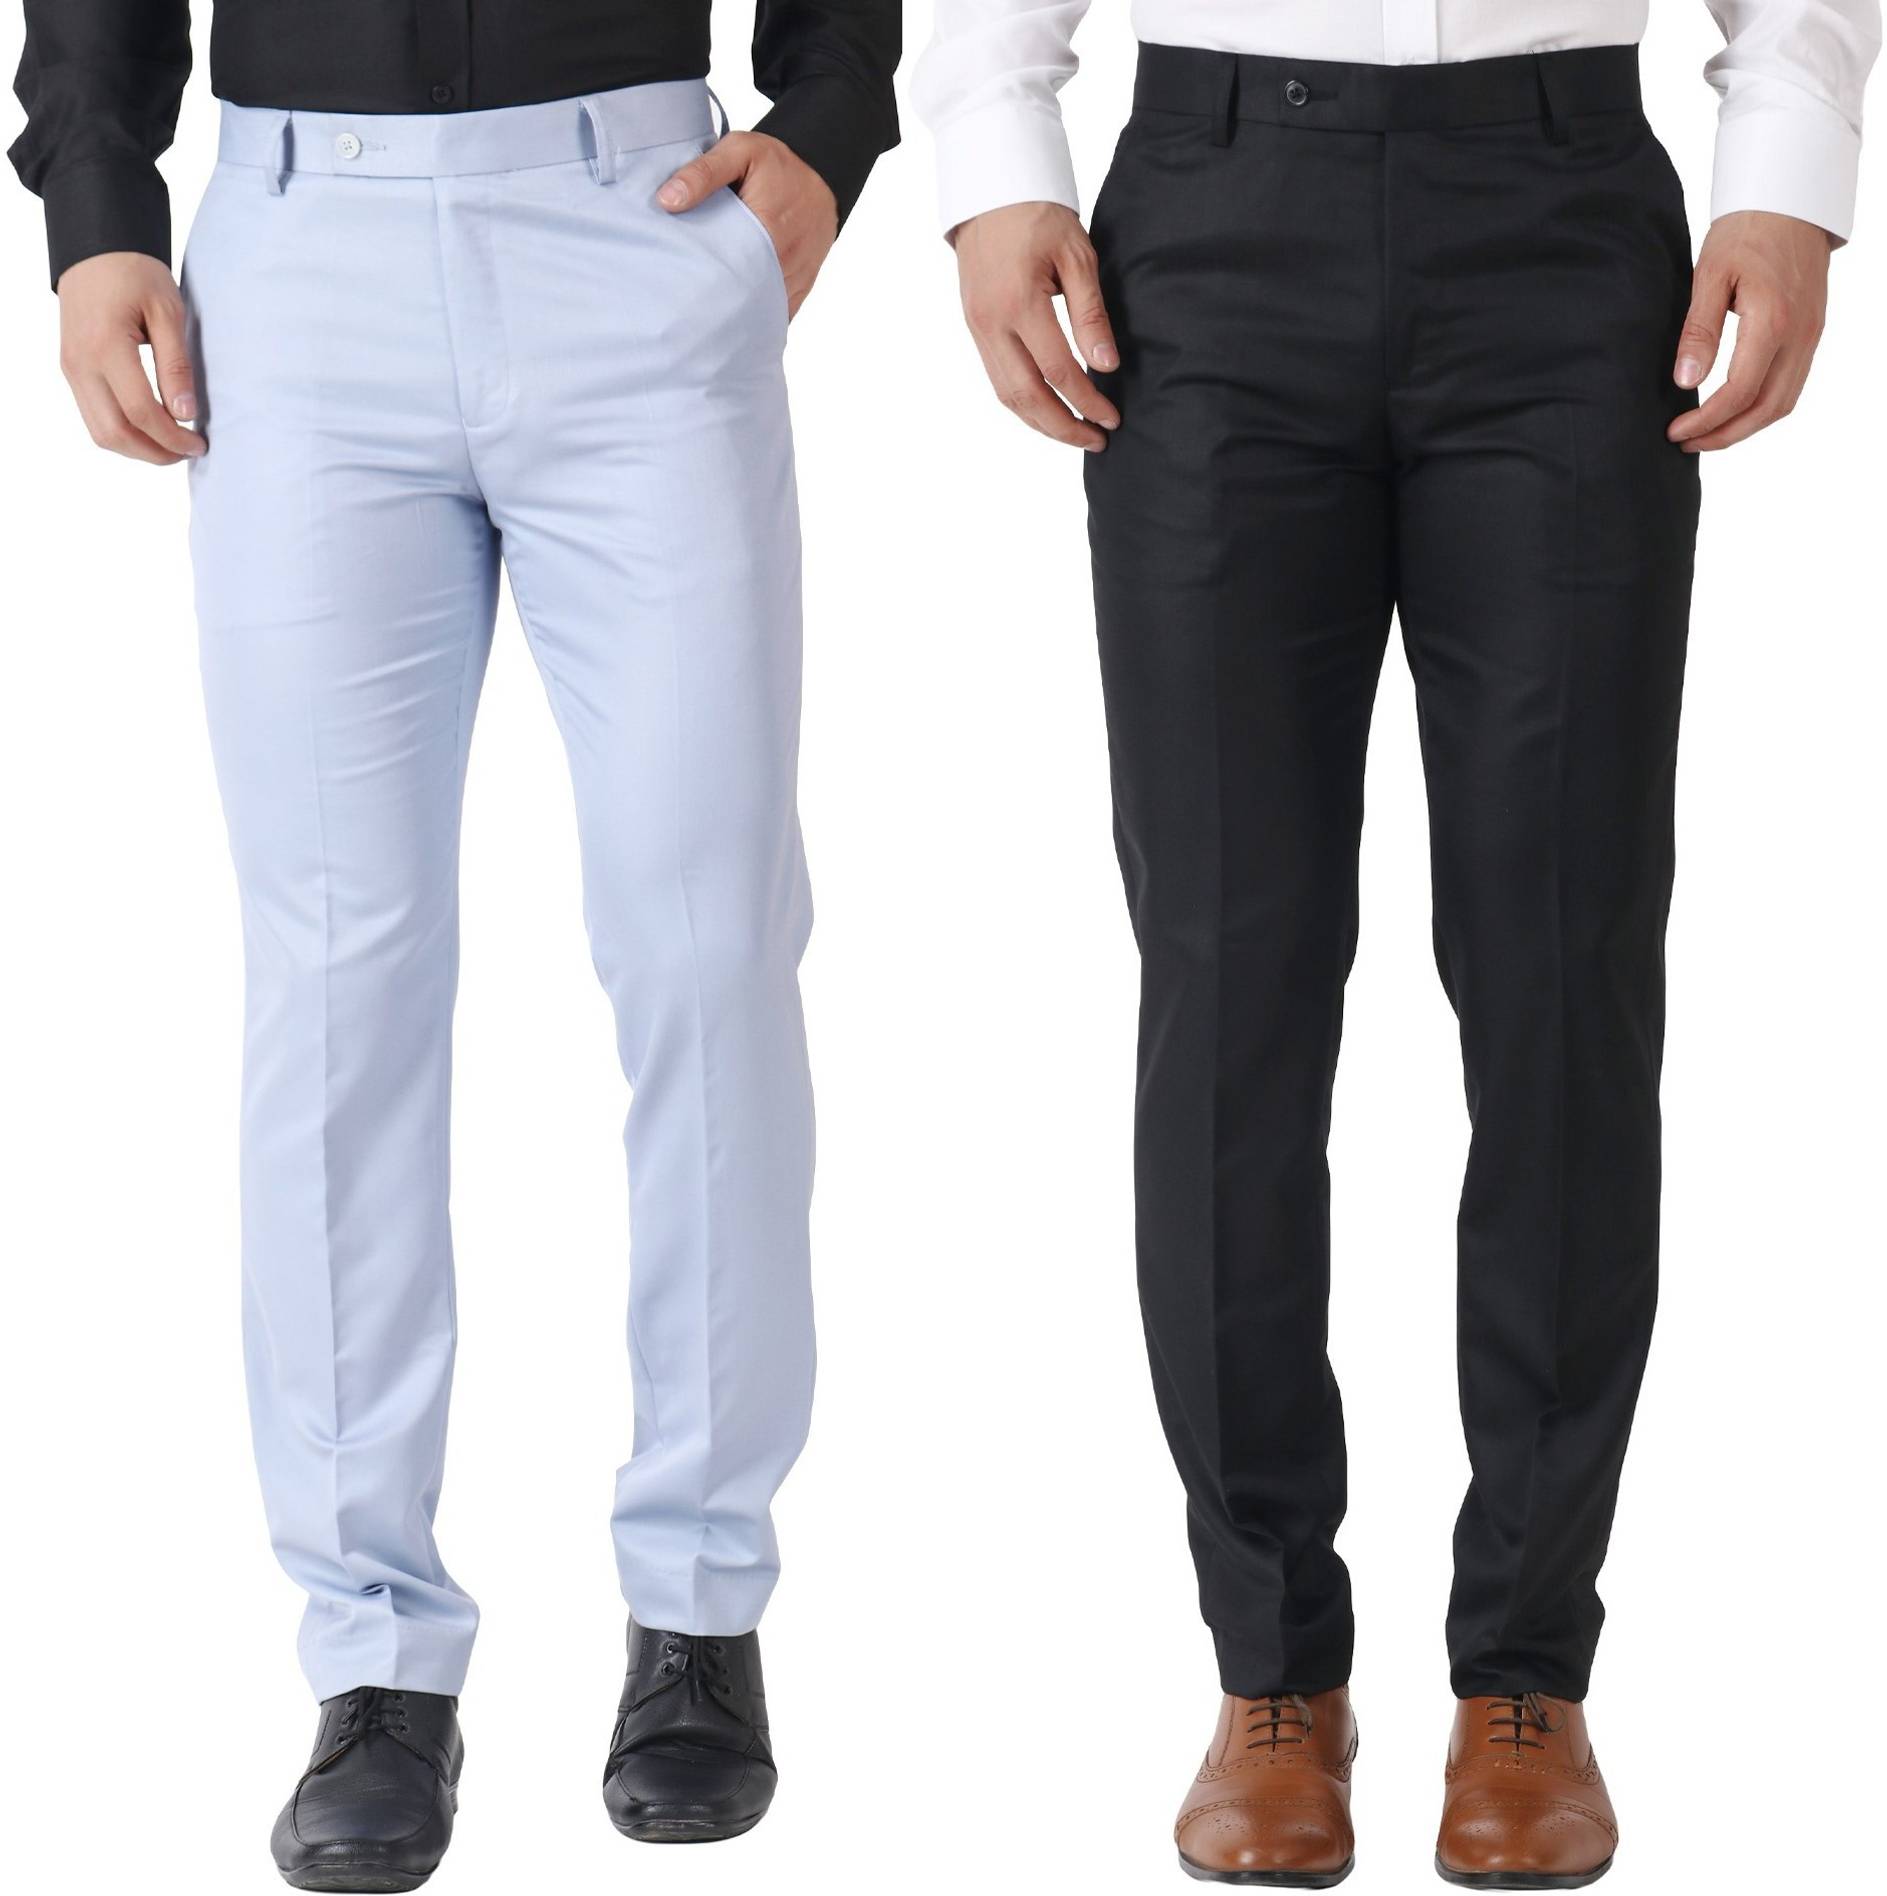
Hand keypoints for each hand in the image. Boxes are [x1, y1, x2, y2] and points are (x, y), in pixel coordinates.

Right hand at [57, 251, 203, 464]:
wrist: (95, 251)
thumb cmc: (135, 274)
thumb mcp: (168, 312)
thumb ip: (176, 365)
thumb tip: (186, 413)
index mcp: (105, 346)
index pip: (139, 412)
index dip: (172, 437)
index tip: (199, 443)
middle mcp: (80, 363)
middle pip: (115, 433)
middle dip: (156, 453)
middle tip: (189, 451)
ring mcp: (72, 369)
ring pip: (100, 432)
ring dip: (138, 449)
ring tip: (173, 445)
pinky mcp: (72, 371)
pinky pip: (94, 417)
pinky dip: (123, 433)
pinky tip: (152, 430)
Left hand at [657, 131, 835, 317]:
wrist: (823, 174)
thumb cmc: (778, 163)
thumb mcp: (740, 150)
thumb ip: (703, 172)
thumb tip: (666, 200)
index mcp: (768, 227)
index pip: (727, 267)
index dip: (700, 279)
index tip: (676, 284)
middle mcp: (785, 260)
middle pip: (742, 295)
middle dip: (714, 302)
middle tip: (683, 305)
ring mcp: (795, 278)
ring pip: (759, 309)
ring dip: (734, 311)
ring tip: (704, 314)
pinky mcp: (800, 287)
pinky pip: (775, 313)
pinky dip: (755, 316)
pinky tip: (733, 317)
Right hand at [955, 202, 1118, 451]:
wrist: (989, 191)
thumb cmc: (1037, 214)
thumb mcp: (1077, 256)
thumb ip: (1091, 314)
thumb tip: (1106, 365)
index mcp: (1019, 303)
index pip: (1059, 370)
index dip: (1088, 400)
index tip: (1112, 417)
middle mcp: (992, 323)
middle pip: (1028, 396)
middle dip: (1064, 426)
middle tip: (1096, 440)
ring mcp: (978, 329)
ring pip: (1008, 395)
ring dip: (1041, 422)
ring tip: (1074, 433)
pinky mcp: (974, 329)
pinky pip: (997, 380)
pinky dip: (1023, 403)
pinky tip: (1047, 411)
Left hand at [1667, 210, 1831, 452]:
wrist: (1790, 199)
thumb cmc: (1746, 231)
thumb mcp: (1709, 276)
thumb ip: (1699, 331)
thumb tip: (1686, 382)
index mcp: (1773, 320)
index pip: (1740, 391)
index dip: (1705, 420)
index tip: (1674, 430)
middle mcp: (1800, 333)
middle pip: (1768, 409)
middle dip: (1725, 435)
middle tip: (1686, 443)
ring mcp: (1811, 334)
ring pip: (1784, 402)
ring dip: (1745, 427)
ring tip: (1706, 434)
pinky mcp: (1812, 331)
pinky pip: (1792, 384)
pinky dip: (1763, 407)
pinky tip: (1733, 410)